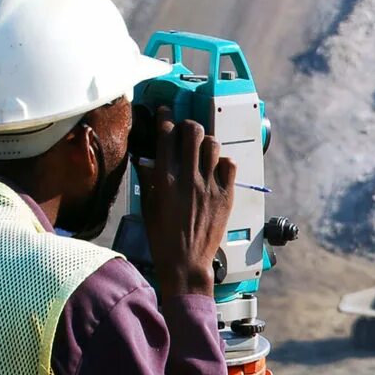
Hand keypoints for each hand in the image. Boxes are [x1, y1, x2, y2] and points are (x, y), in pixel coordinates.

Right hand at [139, 107, 236, 297]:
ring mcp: (210, 186)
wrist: (186, 262)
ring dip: (206, 142)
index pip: (166, 136)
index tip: (164, 112)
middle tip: (185, 130)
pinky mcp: (226, 196)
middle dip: (188, 125)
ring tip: (201, 149)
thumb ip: (147, 179)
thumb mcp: (147, 205)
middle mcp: (189, 179)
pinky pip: (230, 165)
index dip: (165, 118)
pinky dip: (223, 161)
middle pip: (193, 132)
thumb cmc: (163, 237)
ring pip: (213, 145)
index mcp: (166, 180)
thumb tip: (144, 158)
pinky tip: (216, 167)